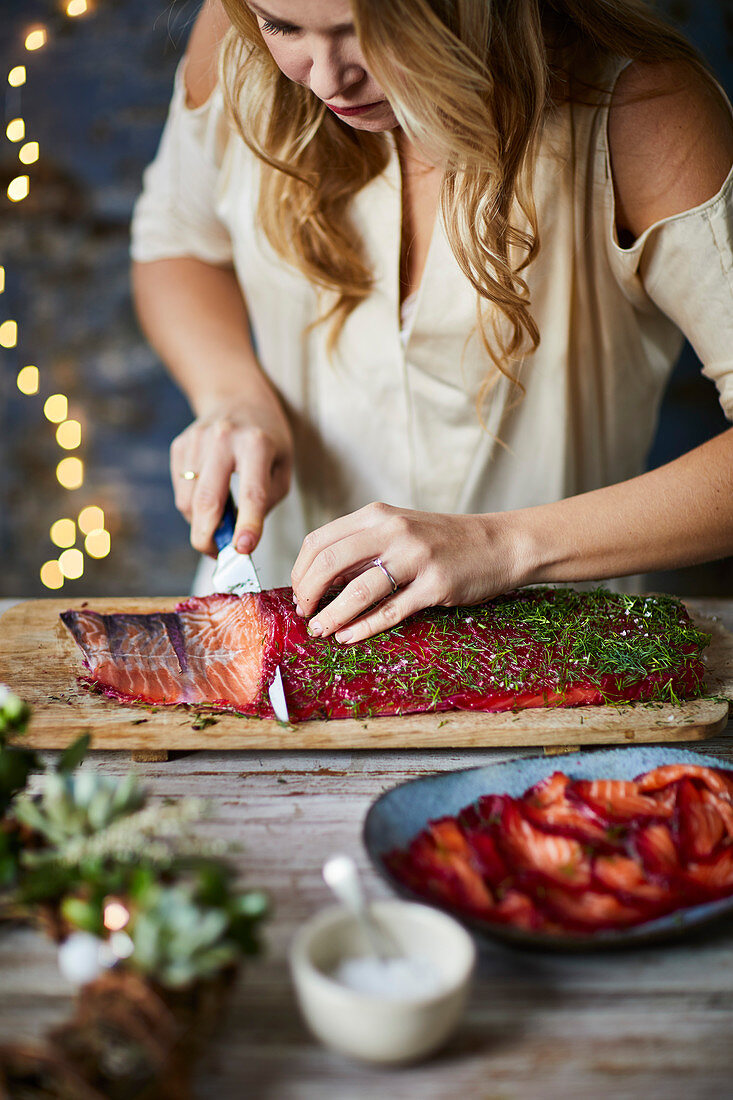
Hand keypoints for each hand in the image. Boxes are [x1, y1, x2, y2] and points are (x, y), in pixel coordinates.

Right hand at [170, 398, 292, 555]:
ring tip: (220, 523)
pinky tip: (210, 498)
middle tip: (217, 556)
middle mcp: (223, 439)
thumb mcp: (282, 466)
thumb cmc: (268, 441)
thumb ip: (265, 501)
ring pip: (190, 501)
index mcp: (257, 444)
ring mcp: (197, 441)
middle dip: (208, 537)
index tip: (244, 550)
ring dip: (202, 524)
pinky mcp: (180, 446)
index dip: (247, 524)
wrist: (237, 397)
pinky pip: (181, 490)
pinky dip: (193, 506)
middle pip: (208, 500)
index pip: (252, 492)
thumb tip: (238, 539)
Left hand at [291, 502, 521, 643]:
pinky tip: (348, 636)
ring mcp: (416, 558)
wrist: (499, 543)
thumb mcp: (398, 530)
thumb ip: (362, 549)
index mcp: (377, 516)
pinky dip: (363, 627)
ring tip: (320, 630)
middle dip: (308, 593)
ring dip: (332, 615)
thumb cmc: (443, 541)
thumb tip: (318, 580)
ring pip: (358, 591)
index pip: (320, 540)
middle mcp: (393, 532)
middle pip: (330, 562)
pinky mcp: (435, 586)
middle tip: (304, 614)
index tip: (298, 592)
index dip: (301, 570)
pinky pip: (390, 611)